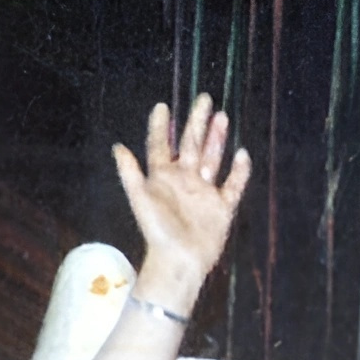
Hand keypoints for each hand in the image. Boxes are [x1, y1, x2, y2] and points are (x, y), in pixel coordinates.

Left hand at [113, 95, 252, 308]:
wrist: (180, 261)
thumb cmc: (157, 232)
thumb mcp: (140, 200)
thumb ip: (131, 173)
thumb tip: (117, 147)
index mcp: (163, 177)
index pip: (161, 145)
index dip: (160, 127)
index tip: (163, 106)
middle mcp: (184, 180)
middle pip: (191, 145)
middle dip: (197, 122)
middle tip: (204, 98)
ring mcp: (204, 192)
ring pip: (212, 158)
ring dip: (216, 139)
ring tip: (222, 117)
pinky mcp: (222, 207)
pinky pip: (232, 186)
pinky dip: (238, 171)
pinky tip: (242, 154)